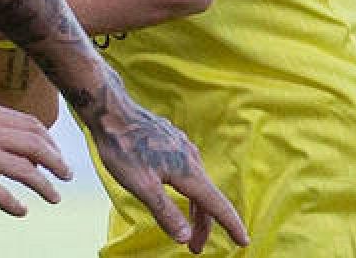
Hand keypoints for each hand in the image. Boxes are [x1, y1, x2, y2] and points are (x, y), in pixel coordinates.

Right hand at [0, 102, 70, 216]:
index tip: (58, 155)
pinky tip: (21, 211)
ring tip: (54, 197)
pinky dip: (16, 205)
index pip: (32, 124)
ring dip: (45, 187)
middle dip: (58, 162)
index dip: (51, 142)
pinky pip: (2, 195)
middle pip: (37, 145)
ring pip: (27, 171)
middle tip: (67, 176)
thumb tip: (17, 144)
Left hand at [78, 94, 248, 251]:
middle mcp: (191, 158)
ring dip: (195, 208)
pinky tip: (178, 192)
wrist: (111, 111)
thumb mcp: (141, 186)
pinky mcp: (172, 142)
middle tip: (195, 248)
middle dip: (204, 226)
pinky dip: (188, 189)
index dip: (231, 225)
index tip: (244, 241)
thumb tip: (185, 237)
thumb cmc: (123, 147)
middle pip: (206, 198)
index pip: (216, 205)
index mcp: (188, 172)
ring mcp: (182, 147)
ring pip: (196, 184)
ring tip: (187, 226)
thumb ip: (165, 212)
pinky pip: (188, 171)